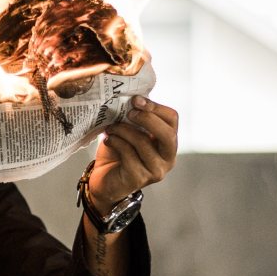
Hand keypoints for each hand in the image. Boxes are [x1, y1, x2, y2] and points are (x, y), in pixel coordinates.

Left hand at [88, 97, 178, 212]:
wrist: (104, 180)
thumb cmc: (118, 152)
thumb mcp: (129, 131)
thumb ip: (135, 117)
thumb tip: (130, 95)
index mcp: (168, 142)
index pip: (172, 119)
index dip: (155, 107)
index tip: (135, 99)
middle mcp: (167, 158)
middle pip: (167, 134)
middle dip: (147, 118)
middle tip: (129, 111)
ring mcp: (155, 170)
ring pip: (143, 143)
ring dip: (124, 130)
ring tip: (110, 127)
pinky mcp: (138, 179)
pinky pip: (128, 154)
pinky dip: (116, 142)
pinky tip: (108, 139)